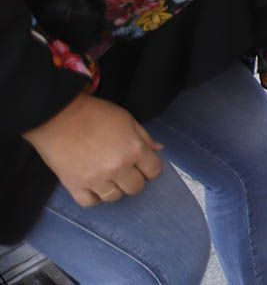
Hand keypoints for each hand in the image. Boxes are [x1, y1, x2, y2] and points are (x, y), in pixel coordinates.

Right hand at [22, 93, 163, 206]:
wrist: (58, 116)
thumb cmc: (95, 113)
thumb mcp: (127, 119)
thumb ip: (144, 137)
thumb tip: (158, 149)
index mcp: (134, 150)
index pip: (154, 171)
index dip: (151, 168)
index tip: (144, 164)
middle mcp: (118, 168)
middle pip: (136, 188)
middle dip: (134, 179)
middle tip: (126, 170)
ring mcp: (96, 180)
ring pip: (114, 197)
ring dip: (115, 188)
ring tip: (108, 177)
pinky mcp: (74, 186)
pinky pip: (90, 203)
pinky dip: (94, 197)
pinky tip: (94, 186)